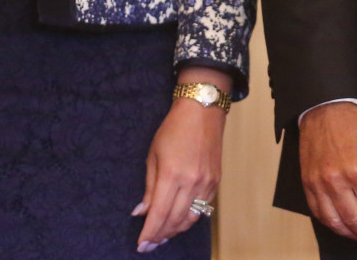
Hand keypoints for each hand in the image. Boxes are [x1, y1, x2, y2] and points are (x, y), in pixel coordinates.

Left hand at [134, 69, 229, 252]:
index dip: (149, 233)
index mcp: (172, 174)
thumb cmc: (173, 129)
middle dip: (160, 236)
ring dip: (175, 231)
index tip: (141, 245)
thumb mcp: (153, 155)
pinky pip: (202, 208)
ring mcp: (206, 183)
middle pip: (174, 220)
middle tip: (149, 245)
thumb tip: (141, 212)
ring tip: (162, 237)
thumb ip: (148, 187)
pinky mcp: (216, 182)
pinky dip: (189, 219)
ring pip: (191, 218)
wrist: (203, 111)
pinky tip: (179, 221)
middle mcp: (191, 182)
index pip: (158, 214)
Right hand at [300, 101, 356, 242]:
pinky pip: (318, 212)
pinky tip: (340, 225)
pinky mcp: (307, 184)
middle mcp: (336, 180)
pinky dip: (330, 223)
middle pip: (354, 217)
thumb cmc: (353, 125)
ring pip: (334, 220)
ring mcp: (319, 184)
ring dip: (349, 233)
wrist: (324, 110)